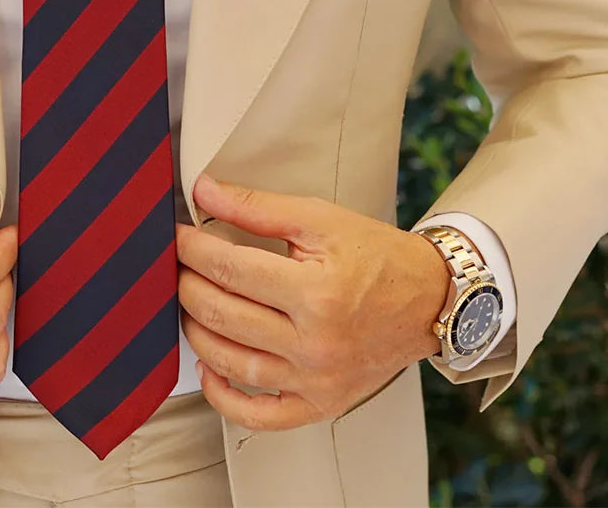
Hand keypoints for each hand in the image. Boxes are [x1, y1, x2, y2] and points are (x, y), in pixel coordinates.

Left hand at [175, 173, 449, 431]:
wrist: (430, 299)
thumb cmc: (376, 256)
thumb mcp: (319, 218)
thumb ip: (257, 206)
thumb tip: (203, 192)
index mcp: (316, 291)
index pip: (230, 269)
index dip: (192, 248)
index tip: (177, 235)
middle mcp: (315, 342)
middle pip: (223, 314)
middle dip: (187, 284)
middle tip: (177, 266)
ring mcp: (316, 380)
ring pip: (231, 362)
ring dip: (196, 330)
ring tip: (189, 304)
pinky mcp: (320, 404)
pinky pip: (260, 415)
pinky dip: (224, 397)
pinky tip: (208, 367)